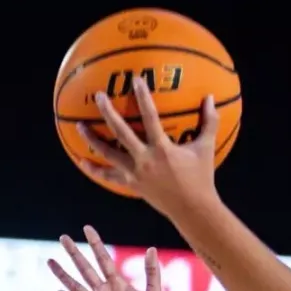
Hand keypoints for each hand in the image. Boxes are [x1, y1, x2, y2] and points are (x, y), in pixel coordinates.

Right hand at [47, 225, 168, 290]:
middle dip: (75, 253)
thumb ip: (152, 273)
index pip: (103, 259)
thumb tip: (151, 249)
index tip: (87, 228)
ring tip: (50, 261)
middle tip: (63, 237)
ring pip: (77, 286)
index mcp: (119, 285)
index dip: (96, 244)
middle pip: (86, 268)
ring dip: (64, 275)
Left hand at [77, 77, 220, 218]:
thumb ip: (209, 122)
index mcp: (162, 148)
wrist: (192, 210)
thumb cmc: (201, 178)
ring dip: (92, 139)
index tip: (135, 80)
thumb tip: (211, 98)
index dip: (142, 97)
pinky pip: (109, 176)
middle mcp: (145, 159)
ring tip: (79, 125)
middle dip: (108, 112)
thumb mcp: (206, 148)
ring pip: (108, 153)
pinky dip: (95, 169)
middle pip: (120, 132)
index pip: (150, 117)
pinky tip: (82, 161)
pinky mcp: (131, 184)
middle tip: (98, 96)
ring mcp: (135, 173)